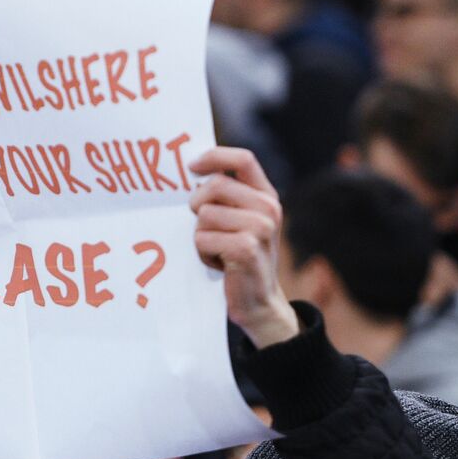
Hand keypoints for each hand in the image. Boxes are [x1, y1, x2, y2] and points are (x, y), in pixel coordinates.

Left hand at [187, 147, 298, 347]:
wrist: (258, 302)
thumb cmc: (238, 258)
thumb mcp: (238, 222)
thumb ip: (225, 198)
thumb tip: (189, 171)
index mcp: (266, 195)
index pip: (243, 159)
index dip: (214, 156)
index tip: (190, 166)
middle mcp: (268, 207)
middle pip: (216, 185)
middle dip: (197, 205)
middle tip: (202, 227)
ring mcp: (260, 227)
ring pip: (205, 214)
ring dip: (200, 235)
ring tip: (216, 251)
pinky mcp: (246, 248)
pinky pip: (203, 238)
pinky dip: (202, 253)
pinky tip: (218, 264)